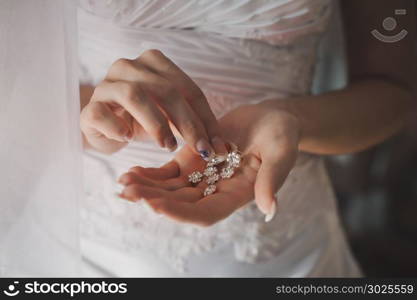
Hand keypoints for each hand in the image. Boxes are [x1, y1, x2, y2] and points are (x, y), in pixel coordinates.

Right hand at [80, 49, 226, 154]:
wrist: (104, 126)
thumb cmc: (142, 120)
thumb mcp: (171, 119)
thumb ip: (194, 125)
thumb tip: (225, 147)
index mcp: (154, 63)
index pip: (187, 88)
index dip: (206, 118)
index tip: (218, 145)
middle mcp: (129, 67)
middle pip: (165, 89)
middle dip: (187, 122)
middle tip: (200, 148)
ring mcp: (106, 85)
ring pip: (134, 94)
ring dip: (156, 123)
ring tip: (168, 146)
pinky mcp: (89, 107)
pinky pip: (101, 113)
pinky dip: (118, 127)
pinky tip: (128, 139)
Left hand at [118, 102, 300, 224]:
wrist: (270, 119)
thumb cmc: (281, 134)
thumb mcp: (281, 152)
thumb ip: (273, 178)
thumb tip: (270, 209)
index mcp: (237, 195)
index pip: (206, 213)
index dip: (181, 213)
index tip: (157, 206)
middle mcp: (216, 192)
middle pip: (181, 204)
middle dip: (154, 200)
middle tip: (129, 191)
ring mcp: (201, 177)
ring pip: (170, 190)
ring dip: (147, 188)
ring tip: (123, 182)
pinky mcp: (191, 161)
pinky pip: (168, 173)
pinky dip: (150, 174)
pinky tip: (131, 172)